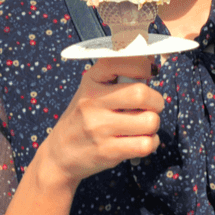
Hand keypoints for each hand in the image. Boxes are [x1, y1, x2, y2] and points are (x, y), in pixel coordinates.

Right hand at [36, 55, 164, 189]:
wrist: (59, 154)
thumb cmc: (84, 117)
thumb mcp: (93, 89)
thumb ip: (120, 74)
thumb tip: (152, 60)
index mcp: (91, 81)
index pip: (124, 60)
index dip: (144, 66)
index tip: (149, 73)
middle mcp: (92, 102)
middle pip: (142, 94)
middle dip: (156, 101)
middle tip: (151, 106)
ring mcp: (99, 128)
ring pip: (149, 121)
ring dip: (153, 124)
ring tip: (142, 125)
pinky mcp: (107, 152)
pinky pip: (146, 144)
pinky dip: (150, 142)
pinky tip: (140, 140)